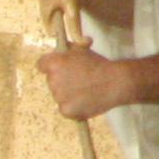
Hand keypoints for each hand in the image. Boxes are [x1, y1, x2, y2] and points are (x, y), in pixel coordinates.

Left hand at [38, 45, 158, 121]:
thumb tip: (66, 47)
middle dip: (62, 80)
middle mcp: (52, 80)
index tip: (60, 68)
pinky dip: (74, 107)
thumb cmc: (100, 64)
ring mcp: (58, 97)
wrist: (117, 82)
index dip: (51, 66)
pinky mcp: (66, 110)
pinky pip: (66, 109)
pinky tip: (86, 101)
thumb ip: (70, 48)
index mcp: (54, 63)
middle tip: (79, 80)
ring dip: (68, 94)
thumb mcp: (83, 50)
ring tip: (86, 90)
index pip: (41, 65)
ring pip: (59, 95)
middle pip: (52, 81)